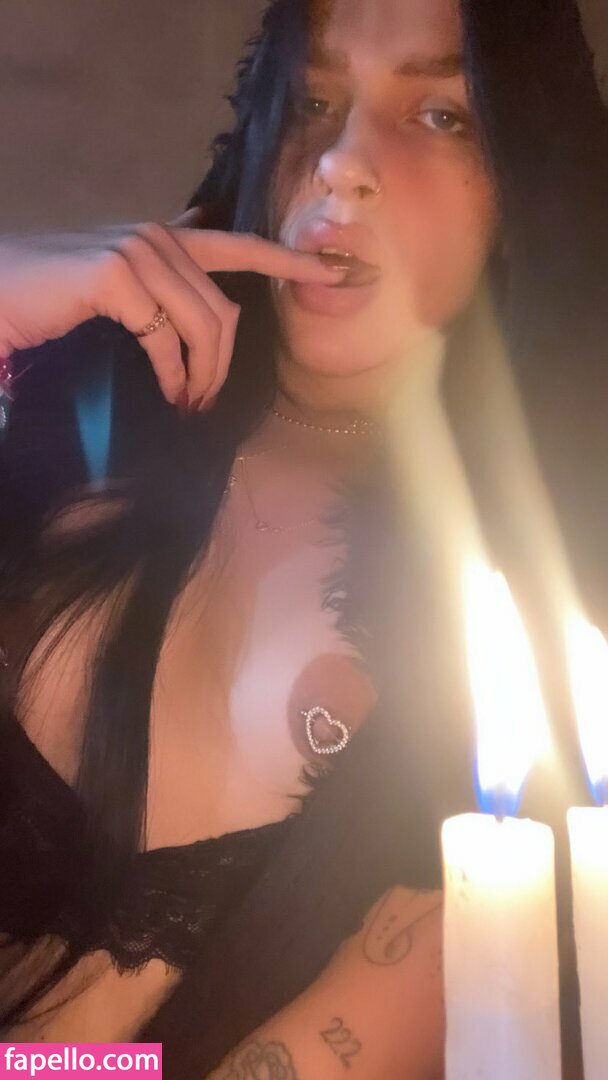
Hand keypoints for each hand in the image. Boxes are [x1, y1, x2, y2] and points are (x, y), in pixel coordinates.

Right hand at [0, 214, 341, 409]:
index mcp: (166, 237)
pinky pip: (167, 339)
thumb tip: (212, 314)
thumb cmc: (54, 302)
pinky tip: (170, 392)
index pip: (242, 247)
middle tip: (205, 404)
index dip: (292, 262)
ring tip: (188, 405)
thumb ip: (166, 290)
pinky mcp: (116, 276)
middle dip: (223, 365)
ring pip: (204, 325)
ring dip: (202, 376)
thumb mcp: (120, 290)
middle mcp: (158, 236)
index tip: (341, 273)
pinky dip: (173, 374)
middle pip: (224, 310)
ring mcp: (138, 251)